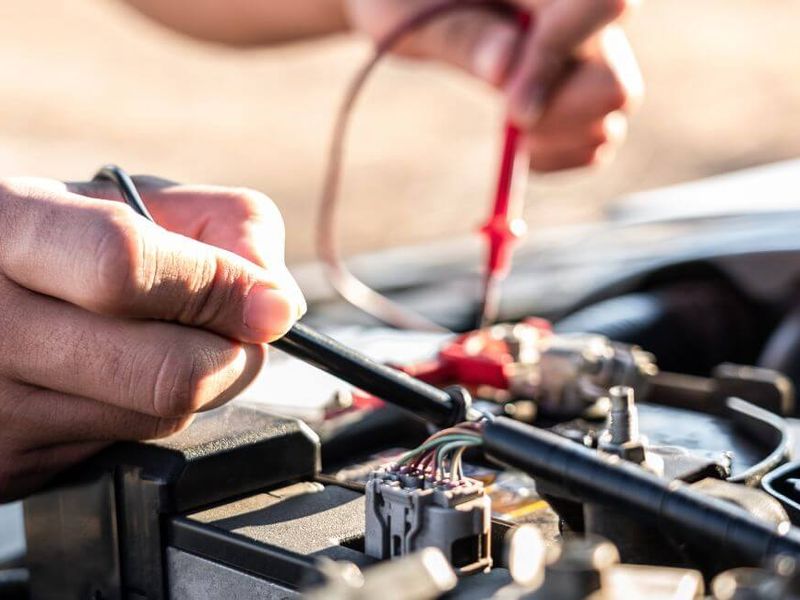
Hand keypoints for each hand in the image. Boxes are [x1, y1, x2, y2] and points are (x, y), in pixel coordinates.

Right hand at [0, 176, 304, 500]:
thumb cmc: (60, 244)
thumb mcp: (128, 200)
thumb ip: (222, 224)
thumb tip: (278, 302)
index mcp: (10, 230)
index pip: (125, 268)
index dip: (219, 288)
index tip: (269, 303)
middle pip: (169, 372)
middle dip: (233, 352)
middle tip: (232, 328)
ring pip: (164, 418)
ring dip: (199, 385)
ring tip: (161, 342)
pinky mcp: (12, 466)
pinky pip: (132, 448)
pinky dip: (151, 413)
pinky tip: (118, 378)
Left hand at [346, 0, 642, 170]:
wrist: (408, 5)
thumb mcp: (408, 10)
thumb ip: (460, 33)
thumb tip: (505, 68)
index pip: (600, 3)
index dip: (557, 58)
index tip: (509, 107)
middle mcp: (581, 12)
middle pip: (615, 79)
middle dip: (560, 114)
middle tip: (506, 118)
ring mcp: (588, 52)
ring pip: (613, 110)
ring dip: (560, 138)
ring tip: (508, 127)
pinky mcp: (580, 90)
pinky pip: (596, 138)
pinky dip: (562, 155)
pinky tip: (522, 145)